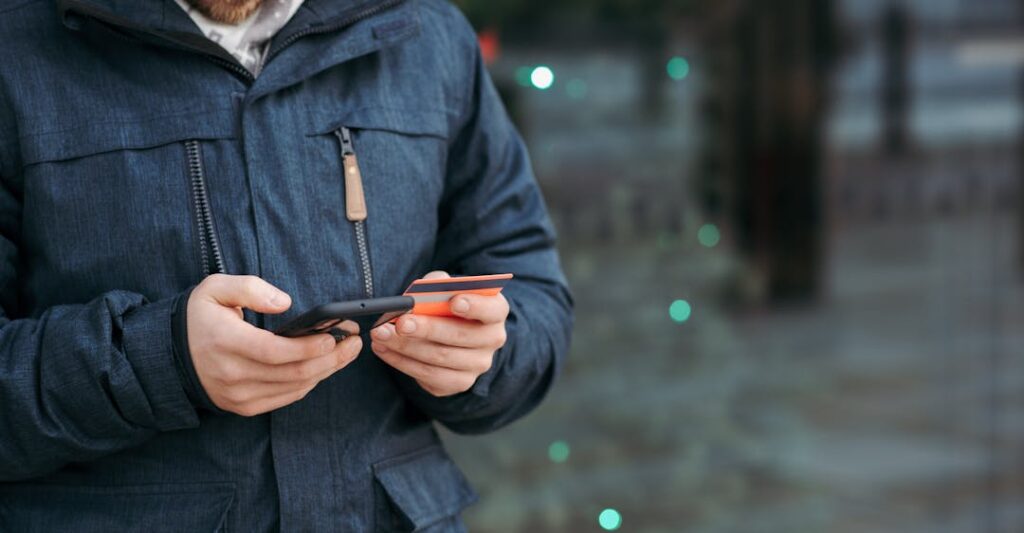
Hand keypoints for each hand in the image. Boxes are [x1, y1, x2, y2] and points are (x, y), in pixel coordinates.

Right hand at [187, 274, 361, 415]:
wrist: (170, 356)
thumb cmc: (199, 317)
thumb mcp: (215, 289)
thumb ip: (250, 288)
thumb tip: (285, 303)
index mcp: (225, 343)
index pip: (276, 351)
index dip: (311, 346)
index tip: (337, 334)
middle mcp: (232, 375)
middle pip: (293, 373)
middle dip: (332, 358)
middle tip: (355, 341)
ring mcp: (239, 396)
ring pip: (295, 387)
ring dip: (327, 371)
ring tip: (348, 351)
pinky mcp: (245, 407)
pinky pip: (287, 398)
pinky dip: (310, 383)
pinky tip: (324, 367)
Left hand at [370, 271, 508, 396]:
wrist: (449, 334)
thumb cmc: (446, 305)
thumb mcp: (445, 288)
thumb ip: (437, 284)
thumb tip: (421, 291)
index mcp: (495, 311)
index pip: (492, 309)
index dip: (475, 306)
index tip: (454, 301)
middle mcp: (492, 340)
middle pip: (461, 336)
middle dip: (427, 329)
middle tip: (401, 323)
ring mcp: (477, 365)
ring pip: (440, 358)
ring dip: (406, 347)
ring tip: (380, 335)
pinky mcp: (459, 382)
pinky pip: (428, 376)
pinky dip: (402, 362)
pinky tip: (384, 350)